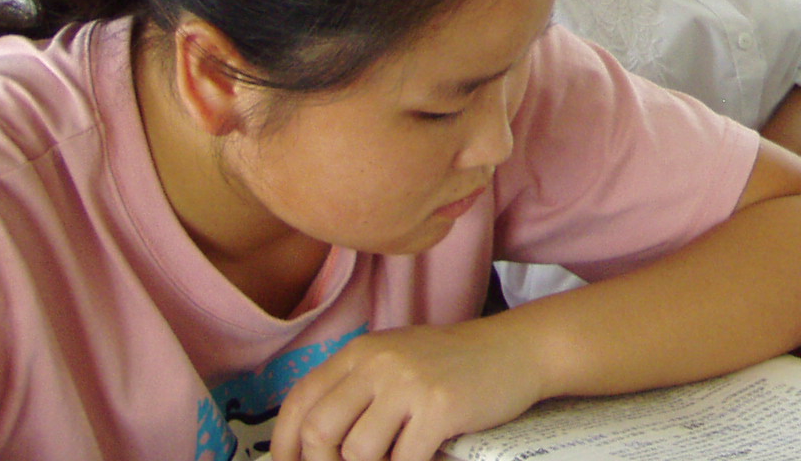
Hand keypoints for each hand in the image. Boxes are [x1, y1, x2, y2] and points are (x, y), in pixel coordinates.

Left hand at [270, 321, 543, 460]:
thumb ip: (356, 393)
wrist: (515, 350)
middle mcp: (377, 362)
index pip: (299, 402)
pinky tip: (424, 460)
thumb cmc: (453, 366)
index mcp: (360, 352)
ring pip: (358, 452)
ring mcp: (408, 383)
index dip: (285, 446)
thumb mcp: (396, 363)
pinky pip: (404, 460)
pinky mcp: (438, 407)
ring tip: (395, 459)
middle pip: (319, 432)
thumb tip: (314, 445)